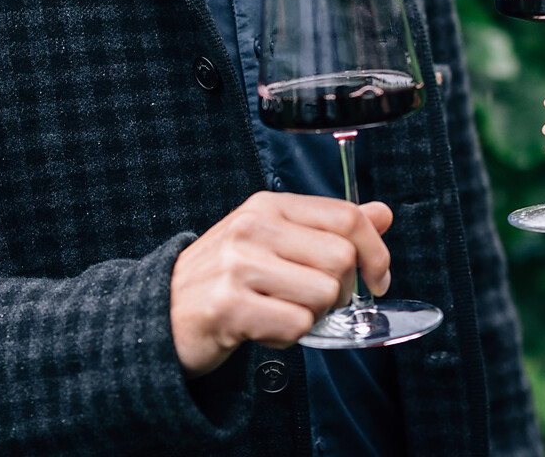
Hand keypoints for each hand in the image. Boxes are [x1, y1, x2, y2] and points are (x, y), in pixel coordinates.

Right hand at [170, 192, 392, 377]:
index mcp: (268, 206)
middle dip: (341, 291)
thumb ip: (328, 227)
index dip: (376, 251)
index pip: (347, 215)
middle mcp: (252, 228)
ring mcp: (238, 266)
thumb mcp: (275, 239)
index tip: (378, 278)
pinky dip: (288, 338)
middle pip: (342, 258)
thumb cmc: (225, 279)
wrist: (161, 313)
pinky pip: (296, 326)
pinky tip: (263, 330)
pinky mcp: (228, 306)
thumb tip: (383, 213)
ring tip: (280, 313)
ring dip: (312, 316)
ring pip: (323, 294)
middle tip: (315, 302)